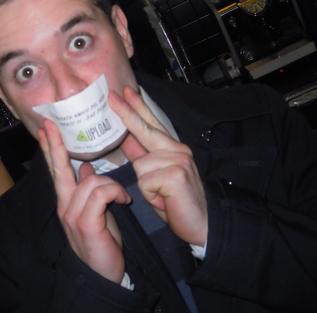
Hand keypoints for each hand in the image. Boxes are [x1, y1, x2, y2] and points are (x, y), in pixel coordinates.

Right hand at [38, 119, 130, 282]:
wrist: (103, 274)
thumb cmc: (102, 241)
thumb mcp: (96, 211)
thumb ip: (89, 188)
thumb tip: (86, 167)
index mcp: (66, 200)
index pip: (56, 169)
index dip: (51, 147)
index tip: (46, 128)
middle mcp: (64, 205)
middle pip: (58, 169)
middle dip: (55, 145)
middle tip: (49, 125)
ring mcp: (73, 215)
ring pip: (91, 182)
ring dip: (111, 185)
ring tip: (123, 198)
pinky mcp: (86, 223)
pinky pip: (101, 193)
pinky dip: (116, 192)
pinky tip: (124, 200)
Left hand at [109, 86, 207, 246]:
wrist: (204, 224)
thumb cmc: (178, 202)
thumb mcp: (156, 178)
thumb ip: (143, 157)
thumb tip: (126, 139)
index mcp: (173, 149)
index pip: (152, 124)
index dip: (138, 107)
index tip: (127, 92)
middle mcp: (177, 150)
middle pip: (145, 129)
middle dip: (127, 113)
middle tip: (113, 96)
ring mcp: (178, 160)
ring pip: (140, 165)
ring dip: (146, 186)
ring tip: (162, 197)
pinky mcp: (175, 174)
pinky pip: (145, 181)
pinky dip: (150, 195)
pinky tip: (165, 200)